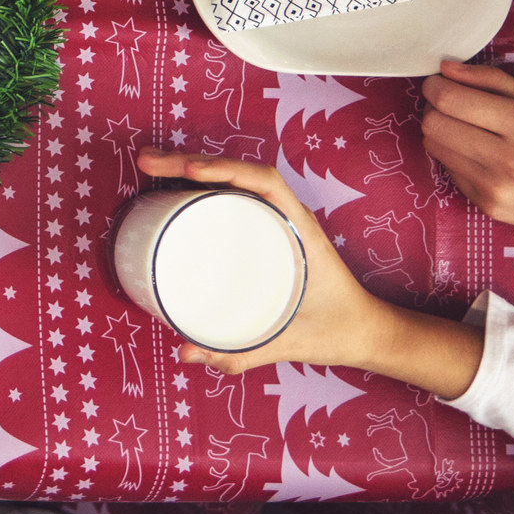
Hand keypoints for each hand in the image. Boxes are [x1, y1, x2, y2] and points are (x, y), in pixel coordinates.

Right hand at [134, 150, 485, 399]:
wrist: (366, 332)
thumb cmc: (335, 331)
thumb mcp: (288, 343)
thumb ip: (238, 353)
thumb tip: (185, 351)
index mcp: (299, 229)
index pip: (264, 181)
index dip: (224, 169)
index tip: (187, 171)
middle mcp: (287, 215)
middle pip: (237, 171)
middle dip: (189, 159)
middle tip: (147, 161)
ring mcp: (276, 218)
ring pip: (233, 178)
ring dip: (193, 164)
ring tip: (153, 164)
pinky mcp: (266, 229)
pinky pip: (235, 195)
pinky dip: (205, 183)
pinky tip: (177, 186)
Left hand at [420, 61, 513, 267]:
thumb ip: (496, 82)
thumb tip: (447, 68)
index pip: (450, 100)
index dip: (435, 85)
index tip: (440, 81)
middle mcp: (507, 159)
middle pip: (433, 123)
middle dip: (434, 107)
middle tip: (453, 103)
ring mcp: (494, 188)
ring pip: (434, 147)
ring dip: (441, 131)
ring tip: (467, 127)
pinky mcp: (487, 207)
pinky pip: (449, 170)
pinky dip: (455, 156)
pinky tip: (481, 154)